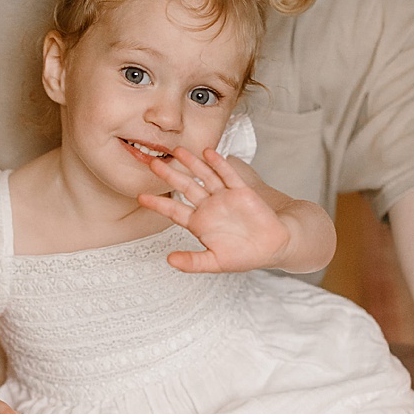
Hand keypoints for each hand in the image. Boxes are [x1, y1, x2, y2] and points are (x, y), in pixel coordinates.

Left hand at [137, 148, 291, 273]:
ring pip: (204, 176)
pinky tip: (208, 152)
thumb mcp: (215, 263)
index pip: (174, 211)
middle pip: (185, 187)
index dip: (158, 204)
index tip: (141, 196)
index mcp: (199, 223)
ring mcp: (224, 197)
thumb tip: (169, 260)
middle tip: (153, 163)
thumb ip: (193, 262)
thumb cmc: (244, 256)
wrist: (273, 248)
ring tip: (177, 151)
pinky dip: (218, 163)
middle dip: (169, 175)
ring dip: (192, 163)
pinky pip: (227, 175)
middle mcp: (209, 207)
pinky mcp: (241, 192)